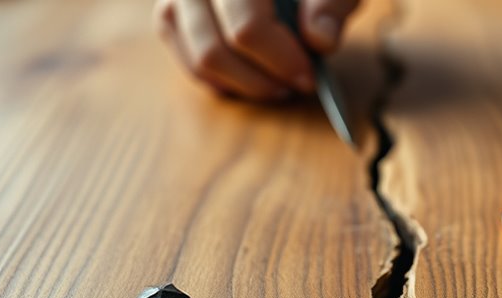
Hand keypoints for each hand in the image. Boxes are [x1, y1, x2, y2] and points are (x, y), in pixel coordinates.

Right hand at [154, 0, 359, 99]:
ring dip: (242, 84)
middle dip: (259, 80)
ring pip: (198, 59)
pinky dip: (221, 79)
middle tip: (293, 86)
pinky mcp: (171, 12)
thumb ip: (330, 5)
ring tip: (276, 84)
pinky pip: (187, 59)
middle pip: (214, 50)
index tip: (308, 77)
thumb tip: (320, 40)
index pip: (246, 28)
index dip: (280, 60)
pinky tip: (252, 78)